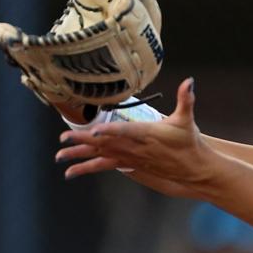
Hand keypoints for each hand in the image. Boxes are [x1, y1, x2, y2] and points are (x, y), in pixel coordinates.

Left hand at [55, 78, 217, 197]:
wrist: (192, 167)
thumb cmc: (189, 141)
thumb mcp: (187, 118)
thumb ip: (186, 98)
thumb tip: (190, 81)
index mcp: (148, 134)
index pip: (126, 132)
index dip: (110, 132)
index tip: (95, 131)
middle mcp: (136, 147)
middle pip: (106, 143)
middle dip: (84, 140)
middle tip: (63, 139)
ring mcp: (131, 157)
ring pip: (102, 155)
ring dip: (80, 155)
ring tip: (60, 157)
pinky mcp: (130, 164)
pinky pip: (106, 166)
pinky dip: (89, 167)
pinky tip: (72, 172)